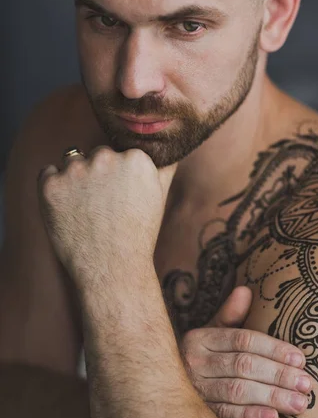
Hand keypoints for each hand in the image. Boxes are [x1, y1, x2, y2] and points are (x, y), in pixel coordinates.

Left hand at [37, 146, 176, 287]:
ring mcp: (76, 171)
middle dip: (97, 174)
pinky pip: (48, 174)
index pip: (120, 153)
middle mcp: (106, 158)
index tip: (122, 199)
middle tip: (104, 208)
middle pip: (96, 155)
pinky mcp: (51, 186)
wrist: (112, 269)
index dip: (119, 178)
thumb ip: (165, 165)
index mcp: (135, 158)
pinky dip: (54, 189)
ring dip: (75, 179)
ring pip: (71, 161)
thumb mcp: (159, 196)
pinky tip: (67, 210)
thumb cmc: (138, 233)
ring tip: (86, 211)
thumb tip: (171, 148)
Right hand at [180, 286, 311, 417]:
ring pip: (237, 390)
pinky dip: (249, 417)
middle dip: (278, 374)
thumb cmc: (203, 356)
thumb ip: (230, 315)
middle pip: (243, 365)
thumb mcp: (212, 332)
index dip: (273, 349)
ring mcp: (196, 389)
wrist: (168, 386)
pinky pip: (226, 415)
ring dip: (271, 397)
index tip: (300, 359)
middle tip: (306, 384)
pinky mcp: (199, 413)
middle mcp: (196, 361)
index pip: (243, 340)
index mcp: (202, 338)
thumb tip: (245, 290)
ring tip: (299, 403)